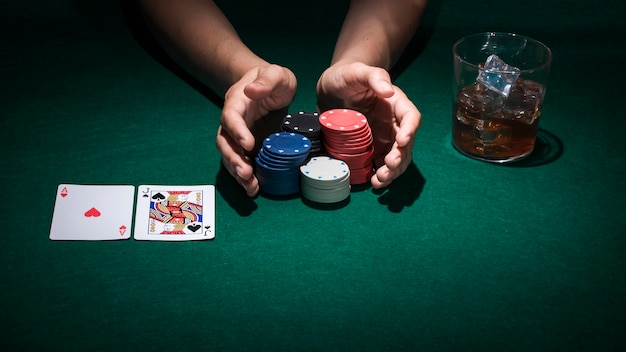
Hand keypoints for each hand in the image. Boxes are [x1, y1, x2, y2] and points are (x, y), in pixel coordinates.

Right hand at [217, 64, 296, 196]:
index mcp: (237, 101)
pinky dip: (244, 177)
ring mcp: (238, 135)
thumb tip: (252, 90)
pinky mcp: (247, 146)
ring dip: (237, 172)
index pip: (231, 116)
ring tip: (250, 186)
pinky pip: (241, 162)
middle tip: (245, 173)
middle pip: (225, 142)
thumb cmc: (273, 79)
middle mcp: (233, 121)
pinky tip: (253, 188)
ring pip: (230, 156)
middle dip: (233, 159)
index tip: (248, 143)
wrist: (271, 85)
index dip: (237, 131)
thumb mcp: (276, 73)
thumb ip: (267, 80)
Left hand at [316, 62, 420, 188]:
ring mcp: (383, 138)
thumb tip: (388, 91)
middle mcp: (393, 123)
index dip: (409, 130)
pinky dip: (380, 176)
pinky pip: (381, 165)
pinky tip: (373, 183)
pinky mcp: (372, 149)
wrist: (331, 88)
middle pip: (405, 143)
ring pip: (396, 158)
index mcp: (395, 103)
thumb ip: (374, 76)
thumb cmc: (346, 76)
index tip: (402, 141)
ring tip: (379, 180)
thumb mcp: (356, 71)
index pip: (410, 117)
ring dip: (392, 172)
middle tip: (388, 166)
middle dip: (400, 157)